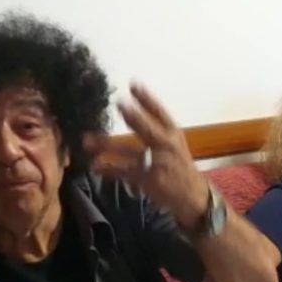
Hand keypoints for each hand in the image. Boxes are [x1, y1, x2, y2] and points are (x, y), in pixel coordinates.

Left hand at [85, 84, 208, 229]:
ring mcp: (158, 163)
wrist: (193, 196)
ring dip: (107, 145)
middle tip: (119, 104)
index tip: (134, 85)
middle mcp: (167, 146)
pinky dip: (109, 169)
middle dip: (133, 116)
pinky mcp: (150, 180)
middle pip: (148, 128)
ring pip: (129, 151)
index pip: (160, 113)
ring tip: (88, 141)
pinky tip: (96, 166)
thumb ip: (158, 130)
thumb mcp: (175, 145)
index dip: (147, 98)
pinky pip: (125, 172)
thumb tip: (131, 112)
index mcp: (173, 134)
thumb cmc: (179, 167)